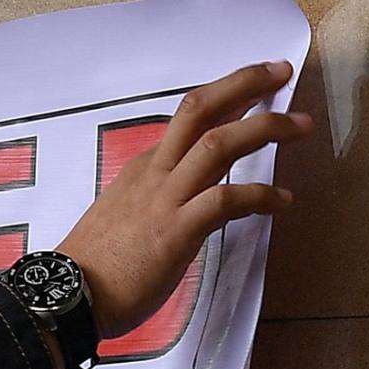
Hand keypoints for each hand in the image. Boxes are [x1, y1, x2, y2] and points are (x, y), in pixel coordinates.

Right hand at [55, 61, 306, 344]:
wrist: (66, 297)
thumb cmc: (96, 266)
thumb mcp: (125, 214)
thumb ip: (155, 199)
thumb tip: (186, 197)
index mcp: (144, 167)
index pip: (189, 117)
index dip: (226, 96)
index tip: (257, 85)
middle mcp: (155, 172)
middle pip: (201, 109)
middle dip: (244, 84)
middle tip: (282, 71)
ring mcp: (164, 199)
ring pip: (218, 144)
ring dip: (265, 129)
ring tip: (301, 126)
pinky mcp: (175, 232)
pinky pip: (224, 201)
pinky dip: (260, 196)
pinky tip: (283, 200)